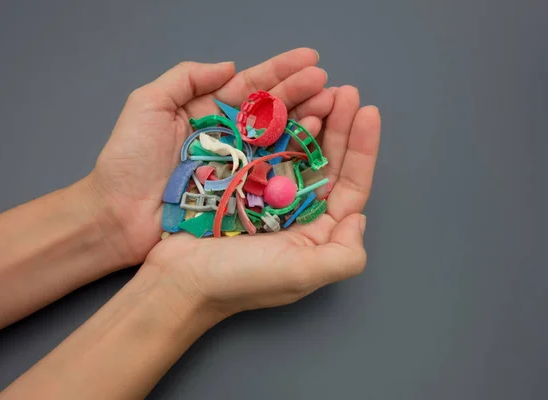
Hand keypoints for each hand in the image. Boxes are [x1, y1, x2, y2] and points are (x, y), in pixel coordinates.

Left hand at [84, 48, 332, 266]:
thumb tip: (229, 65)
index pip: (251, 86)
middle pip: (272, 109)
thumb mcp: (148, 104)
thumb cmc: (127, 161)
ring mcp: (238, 165)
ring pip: (278, 138)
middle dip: (302, 93)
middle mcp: (229, 136)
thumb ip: (185, 78)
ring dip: (306, 120)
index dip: (281, 71)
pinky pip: (272, 170)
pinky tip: (314, 138)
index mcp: (208, 112)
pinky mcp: (242, 193)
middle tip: (329, 84)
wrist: (117, 215)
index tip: (310, 59)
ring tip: (330, 105)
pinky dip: (294, 154)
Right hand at [141, 86, 380, 317]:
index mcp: (318, 233)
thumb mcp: (301, 275)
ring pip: (299, 151)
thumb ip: (343, 255)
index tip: (369, 112)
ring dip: (313, 120)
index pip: (351, 186)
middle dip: (340, 126)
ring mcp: (270, 197)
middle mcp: (299, 213)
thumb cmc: (240, 281)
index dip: (363, 149)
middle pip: (329, 163)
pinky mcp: (243, 185)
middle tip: (345, 90)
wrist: (178, 280)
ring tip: (321, 88)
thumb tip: (359, 218)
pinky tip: (286, 106)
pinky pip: (267, 150)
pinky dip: (278, 128)